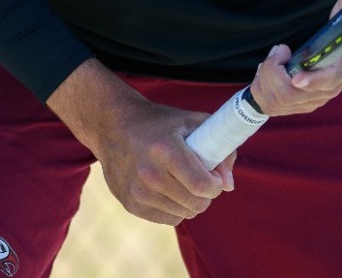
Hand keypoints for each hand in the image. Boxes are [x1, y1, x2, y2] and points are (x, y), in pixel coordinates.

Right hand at [48, 60, 234, 224]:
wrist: (113, 126)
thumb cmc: (159, 123)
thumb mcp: (192, 123)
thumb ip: (220, 149)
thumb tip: (228, 185)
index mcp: (166, 149)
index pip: (201, 185)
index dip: (216, 186)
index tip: (215, 178)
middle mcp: (149, 173)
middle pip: (195, 204)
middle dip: (206, 195)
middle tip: (200, 180)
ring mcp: (137, 191)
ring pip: (184, 214)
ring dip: (190, 202)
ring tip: (182, 182)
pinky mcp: (130, 204)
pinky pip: (167, 219)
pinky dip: (174, 209)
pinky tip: (168, 190)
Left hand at [248, 0, 341, 117]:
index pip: (331, 79)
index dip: (314, 80)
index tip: (297, 75)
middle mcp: (332, 87)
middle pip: (296, 94)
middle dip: (276, 73)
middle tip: (278, 51)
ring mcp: (319, 98)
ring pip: (282, 102)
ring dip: (268, 81)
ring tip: (273, 59)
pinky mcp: (307, 103)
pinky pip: (278, 108)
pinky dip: (266, 90)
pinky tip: (271, 70)